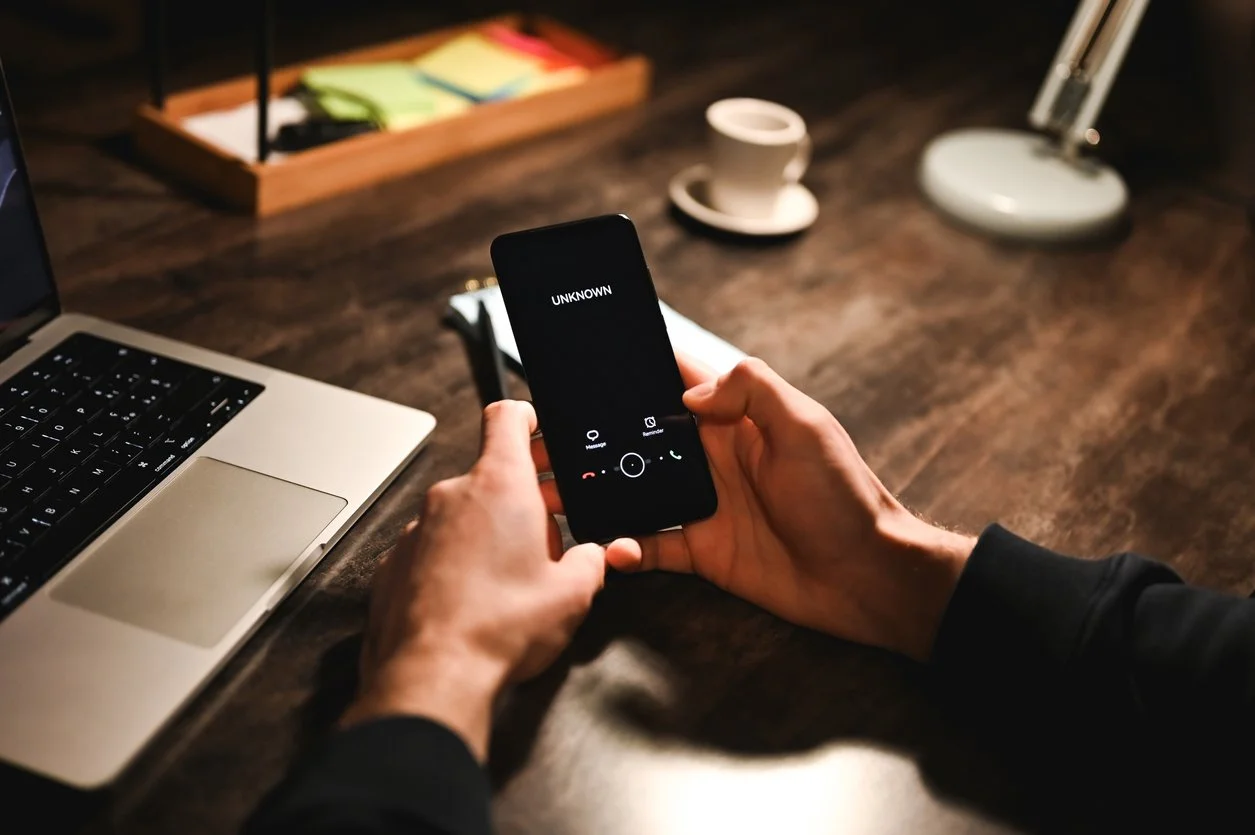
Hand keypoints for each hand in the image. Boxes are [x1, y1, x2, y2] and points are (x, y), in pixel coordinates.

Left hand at [343, 400, 609, 759]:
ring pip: (462, 514)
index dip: (527, 417)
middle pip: (491, 474)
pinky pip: (433, 548)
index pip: (508, 417)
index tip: (539, 428)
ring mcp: (418, 529)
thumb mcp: (573, 594)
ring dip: (487, 532)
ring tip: (512, 576)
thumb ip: (591, 562)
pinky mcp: (395, 563)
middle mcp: (453, 496)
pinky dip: (454, 562)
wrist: (432, 675)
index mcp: (500, 485)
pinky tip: (474, 599)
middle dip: (523, 497)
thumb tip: (595, 556)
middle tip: (550, 528)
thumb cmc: (500, 627)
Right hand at [537, 356, 973, 659]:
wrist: (867, 576)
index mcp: (734, 420)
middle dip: (594, 438)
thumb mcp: (804, 426)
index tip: (584, 367)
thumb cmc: (844, 497)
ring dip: (596, 492)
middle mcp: (712, 458)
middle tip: (548, 442)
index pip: (674, 382)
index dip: (632, 372)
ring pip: (634, 492)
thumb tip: (688, 391)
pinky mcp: (704, 552)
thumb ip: (751, 390)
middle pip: (639, 440)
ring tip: (555, 494)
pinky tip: (611, 548)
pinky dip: (625, 548)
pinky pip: (651, 546)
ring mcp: (705, 505)